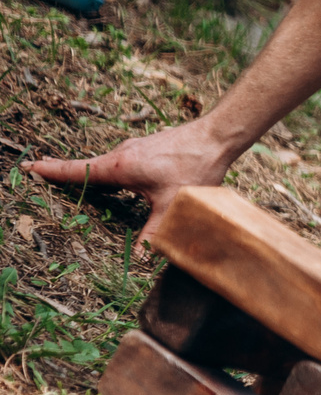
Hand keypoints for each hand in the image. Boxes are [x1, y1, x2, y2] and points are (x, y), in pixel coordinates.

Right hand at [27, 117, 240, 215]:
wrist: (217, 136)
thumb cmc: (195, 167)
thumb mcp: (173, 206)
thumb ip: (156, 233)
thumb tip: (140, 258)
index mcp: (119, 167)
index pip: (75, 170)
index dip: (51, 171)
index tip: (28, 167)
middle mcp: (122, 154)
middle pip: (86, 168)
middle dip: (64, 174)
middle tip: (41, 174)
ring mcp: (135, 149)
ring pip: (105, 165)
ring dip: (91, 174)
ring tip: (76, 184)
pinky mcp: (148, 148)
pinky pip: (121, 163)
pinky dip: (111, 172)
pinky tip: (119, 182)